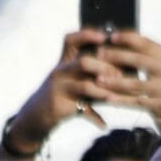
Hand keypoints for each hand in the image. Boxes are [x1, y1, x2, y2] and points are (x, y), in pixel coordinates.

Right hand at [2, 29, 118, 154]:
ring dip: (103, 91)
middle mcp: (60, 71)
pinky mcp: (60, 105)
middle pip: (84, 62)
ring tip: (115, 96)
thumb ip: (92, 73)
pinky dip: (95, 118)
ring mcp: (59, 88)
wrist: (37, 114)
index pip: (72, 40)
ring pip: (85, 85)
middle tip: (121, 75)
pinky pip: (82, 110)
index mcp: (64, 61)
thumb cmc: (62, 94)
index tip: (104, 36)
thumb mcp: (73, 79)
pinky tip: (104, 125)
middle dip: (105, 68)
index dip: (87, 35)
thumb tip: (123, 71)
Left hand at [96, 32, 160, 130]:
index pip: (148, 44)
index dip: (128, 38)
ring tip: (98, 79)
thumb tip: (128, 46)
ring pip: (135, 83)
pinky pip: (136, 102)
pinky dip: (121, 100)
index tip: (111, 36)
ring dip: (114, 81)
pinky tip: (108, 98)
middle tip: (100, 54)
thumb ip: (155, 61)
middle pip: (140, 60)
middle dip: (117, 56)